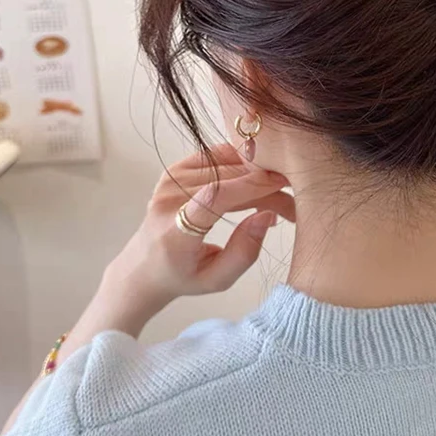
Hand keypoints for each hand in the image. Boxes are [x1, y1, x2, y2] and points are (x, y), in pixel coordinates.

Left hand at [103, 144, 294, 317]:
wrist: (144, 266)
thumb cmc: (183, 277)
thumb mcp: (218, 279)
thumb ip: (245, 252)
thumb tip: (267, 215)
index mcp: (174, 231)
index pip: (215, 196)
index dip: (251, 185)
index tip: (283, 186)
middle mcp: (168, 199)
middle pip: (227, 178)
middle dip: (265, 186)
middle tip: (291, 204)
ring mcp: (169, 179)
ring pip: (226, 164)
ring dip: (257, 175)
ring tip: (275, 195)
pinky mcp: (174, 169)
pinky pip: (217, 155)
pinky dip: (241, 164)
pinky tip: (255, 180)